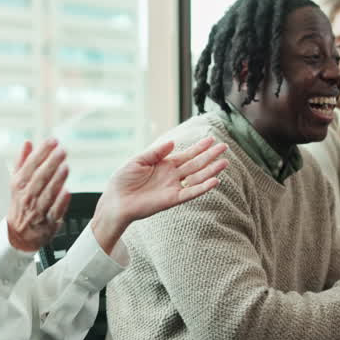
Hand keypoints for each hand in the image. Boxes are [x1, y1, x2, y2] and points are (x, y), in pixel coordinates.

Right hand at [6, 139, 70, 252]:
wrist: (18, 234)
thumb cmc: (21, 204)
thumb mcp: (17, 182)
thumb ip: (22, 162)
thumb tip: (28, 142)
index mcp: (18, 185)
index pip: (30, 165)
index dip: (42, 152)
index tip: (53, 141)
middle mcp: (26, 197)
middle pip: (39, 178)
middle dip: (50, 163)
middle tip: (62, 150)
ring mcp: (36, 210)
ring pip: (46, 194)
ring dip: (56, 180)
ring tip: (65, 167)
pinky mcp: (47, 223)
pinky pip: (54, 211)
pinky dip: (60, 202)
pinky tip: (67, 191)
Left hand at [90, 137, 228, 253]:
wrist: (115, 200)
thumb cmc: (123, 180)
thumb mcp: (138, 160)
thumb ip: (155, 152)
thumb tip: (172, 142)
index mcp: (164, 164)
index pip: (186, 154)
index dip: (199, 147)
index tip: (211, 139)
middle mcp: (172, 175)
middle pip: (195, 164)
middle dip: (210, 156)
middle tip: (224, 147)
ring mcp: (173, 187)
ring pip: (197, 178)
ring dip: (211, 170)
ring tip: (224, 162)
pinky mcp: (171, 200)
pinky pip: (190, 193)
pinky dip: (203, 188)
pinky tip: (214, 181)